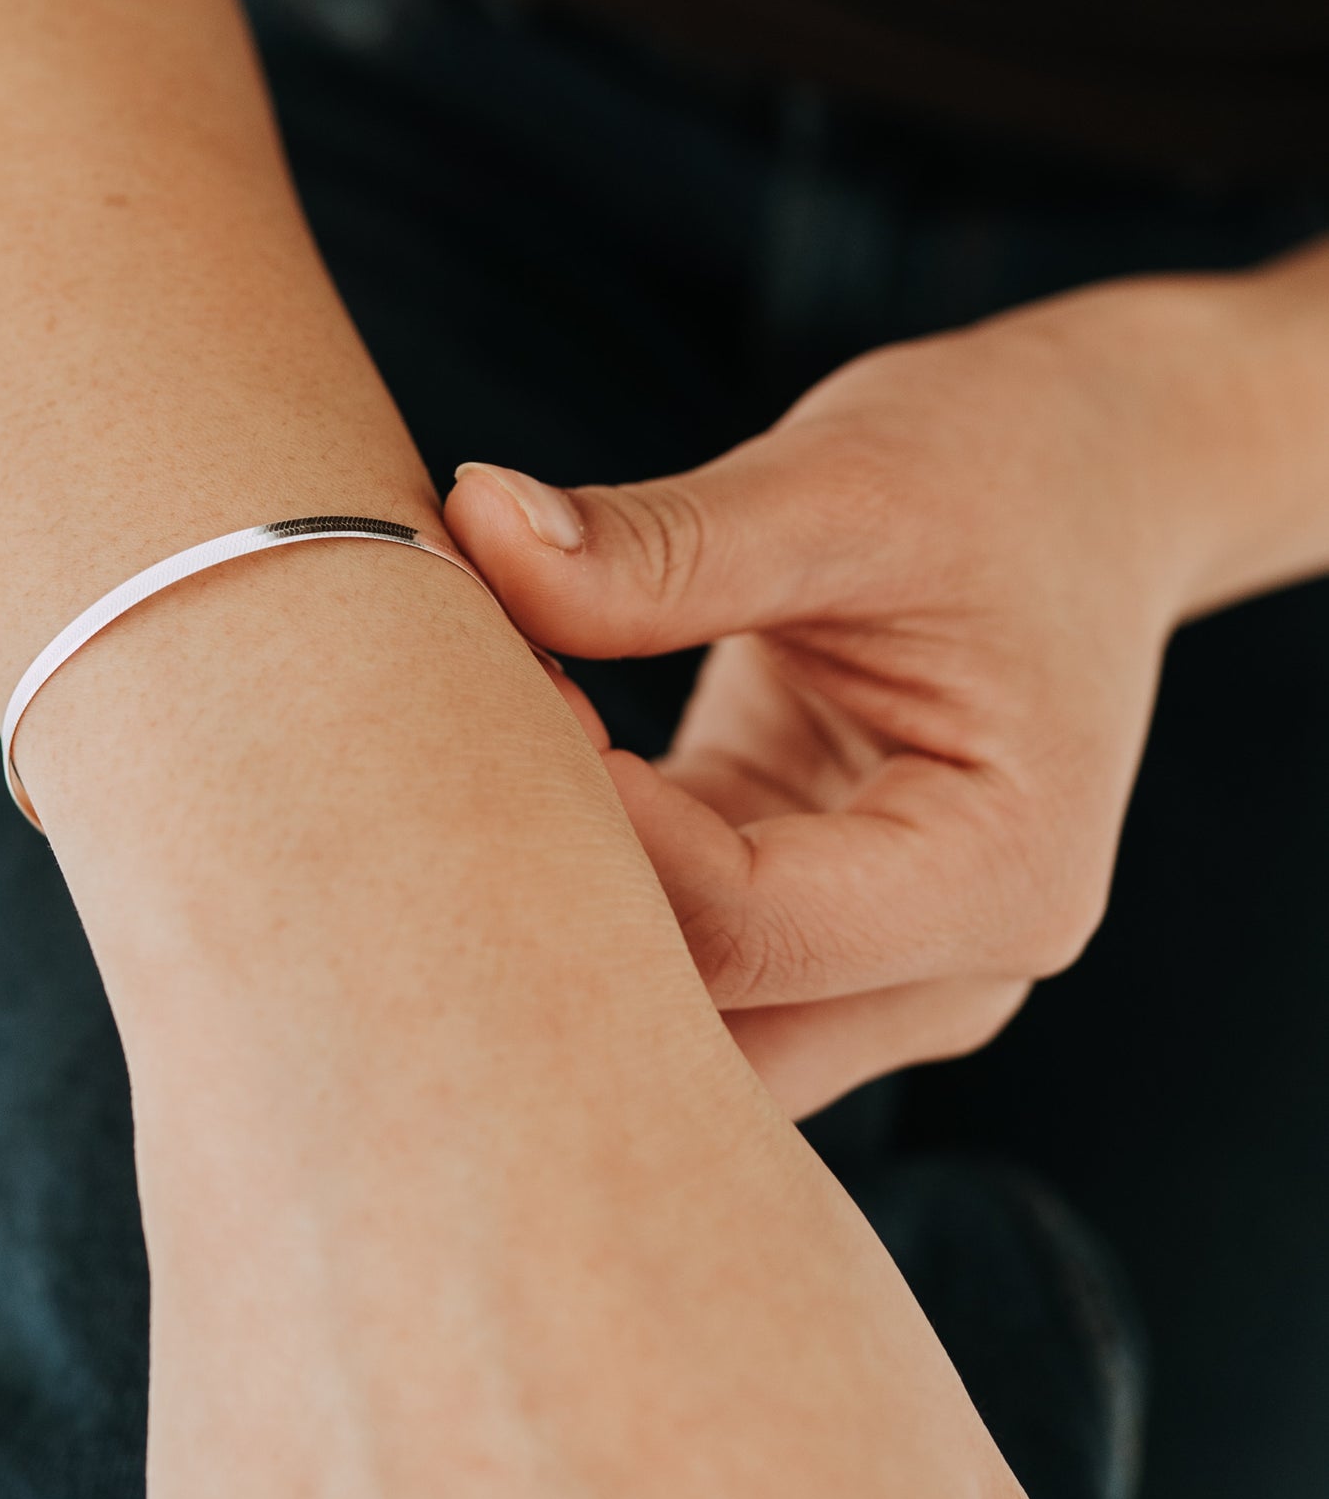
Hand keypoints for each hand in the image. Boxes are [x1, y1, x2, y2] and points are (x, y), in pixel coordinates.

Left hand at [38, 535, 1030, 1498]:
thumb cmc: (993, 472)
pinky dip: (574, 883)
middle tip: (413, 762)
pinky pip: (669, 958)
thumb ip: (665, 544)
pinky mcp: (804, 924)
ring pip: (667, 1026)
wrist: (1086, 482)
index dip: (577, 827)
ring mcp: (877, 968)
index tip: (474, 687)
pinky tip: (499, 773)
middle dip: (540, 910)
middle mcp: (948, 969)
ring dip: (546, 913)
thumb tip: (471, 534)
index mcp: (996, 877)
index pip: (743, 926)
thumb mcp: (843, 486)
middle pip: (696, 1027)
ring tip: (451, 762)